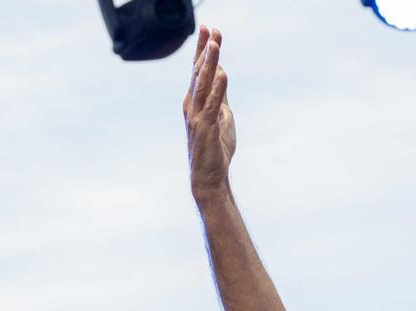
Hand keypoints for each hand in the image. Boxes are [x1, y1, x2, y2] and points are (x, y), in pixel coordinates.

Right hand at [184, 26, 235, 199]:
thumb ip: (220, 96)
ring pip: (203, 84)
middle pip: (199, 72)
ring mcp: (197, 116)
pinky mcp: (205, 127)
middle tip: (212, 29)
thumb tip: (221, 73)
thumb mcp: (221, 116)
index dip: (203, 50)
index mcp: (195, 101)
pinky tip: (223, 74)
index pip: (198, 70)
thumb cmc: (215, 148)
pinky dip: (218, 89)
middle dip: (206, 50)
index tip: (209, 30)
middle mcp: (192, 105)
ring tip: (215, 45)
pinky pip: (213, 104)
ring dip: (210, 63)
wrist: (209, 176)